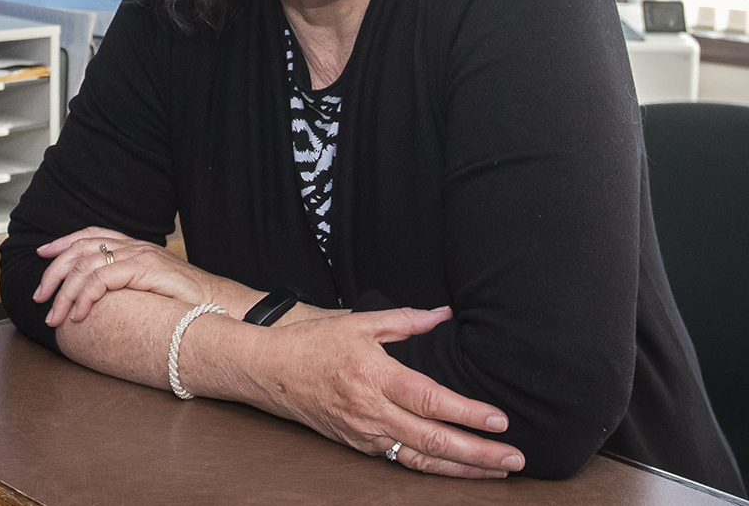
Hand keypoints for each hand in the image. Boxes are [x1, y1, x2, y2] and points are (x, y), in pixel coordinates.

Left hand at [35, 227, 230, 326]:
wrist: (220, 305)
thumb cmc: (187, 304)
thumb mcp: (150, 289)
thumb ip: (126, 286)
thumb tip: (97, 300)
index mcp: (134, 246)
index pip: (90, 235)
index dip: (63, 242)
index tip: (42, 253)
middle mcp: (134, 245)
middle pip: (80, 248)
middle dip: (54, 272)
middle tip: (39, 296)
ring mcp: (139, 255)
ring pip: (86, 266)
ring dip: (64, 292)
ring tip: (54, 315)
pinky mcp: (144, 268)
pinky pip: (102, 279)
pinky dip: (85, 297)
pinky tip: (79, 315)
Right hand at [235, 305, 524, 478]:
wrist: (269, 370)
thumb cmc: (312, 343)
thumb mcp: (358, 322)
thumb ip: (405, 321)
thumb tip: (442, 313)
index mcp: (375, 376)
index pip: (431, 401)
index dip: (468, 413)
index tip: (499, 420)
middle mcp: (372, 411)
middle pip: (434, 440)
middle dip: (479, 453)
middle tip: (514, 458)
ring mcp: (364, 433)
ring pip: (422, 459)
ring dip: (462, 468)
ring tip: (496, 470)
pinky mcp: (357, 444)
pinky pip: (401, 460)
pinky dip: (432, 467)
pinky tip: (455, 467)